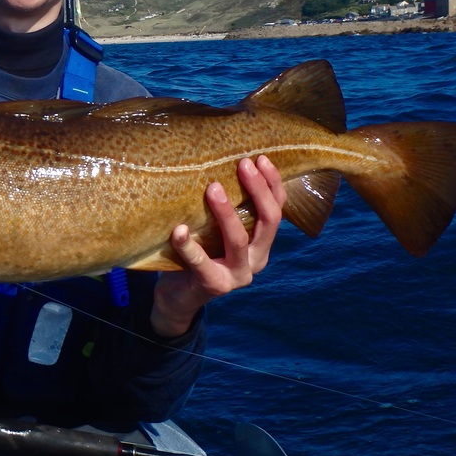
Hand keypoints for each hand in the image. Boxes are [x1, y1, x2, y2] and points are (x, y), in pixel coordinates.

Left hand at [151, 156, 286, 337]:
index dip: (273, 184)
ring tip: (213, 188)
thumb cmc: (199, 252)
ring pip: (238, 240)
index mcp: (262, 244)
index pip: (278, 209)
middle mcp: (257, 259)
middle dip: (258, 190)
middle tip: (243, 164)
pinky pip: (201, 262)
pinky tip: (178, 230)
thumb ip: (226, 209)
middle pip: (268, 221)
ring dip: (226, 212)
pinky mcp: (214, 285)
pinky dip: (188, 245)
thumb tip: (216, 160)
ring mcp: (238, 275)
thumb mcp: (217, 230)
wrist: (179, 296)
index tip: (260, 158)